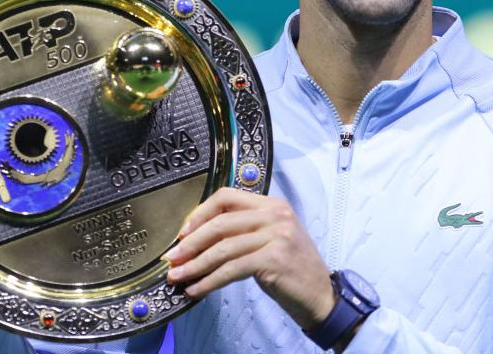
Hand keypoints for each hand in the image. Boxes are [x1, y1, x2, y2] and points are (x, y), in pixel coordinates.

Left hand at [164, 187, 334, 329]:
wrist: (320, 294)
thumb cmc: (291, 269)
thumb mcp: (271, 239)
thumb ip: (244, 230)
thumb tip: (198, 238)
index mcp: (272, 204)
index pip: (227, 197)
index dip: (200, 213)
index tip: (182, 233)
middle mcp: (276, 215)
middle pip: (220, 223)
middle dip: (190, 243)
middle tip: (171, 259)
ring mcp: (276, 236)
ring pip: (222, 248)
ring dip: (195, 265)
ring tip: (177, 278)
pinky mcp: (274, 259)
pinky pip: (231, 269)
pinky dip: (209, 281)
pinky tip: (196, 290)